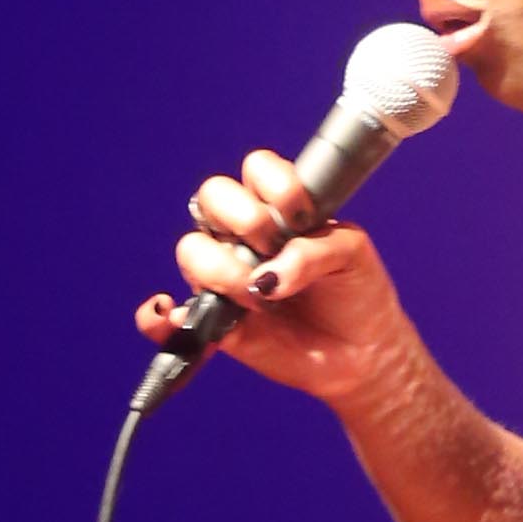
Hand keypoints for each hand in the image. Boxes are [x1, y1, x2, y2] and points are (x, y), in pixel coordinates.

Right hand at [136, 158, 397, 402]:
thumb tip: (265, 278)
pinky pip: (168, 317)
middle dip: (245, 220)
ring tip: (260, 298)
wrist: (363, 353)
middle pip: (213, 197)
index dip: (276, 186)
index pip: (257, 169)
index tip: (302, 218)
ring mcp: (226, 274)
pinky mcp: (215, 319)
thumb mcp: (352, 258)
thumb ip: (314, 252)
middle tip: (275, 250)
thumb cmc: (356, 293)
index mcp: (280, 207)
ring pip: (192, 250)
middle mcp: (245, 234)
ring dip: (223, 270)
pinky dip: (159, 317)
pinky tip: (172, 314)